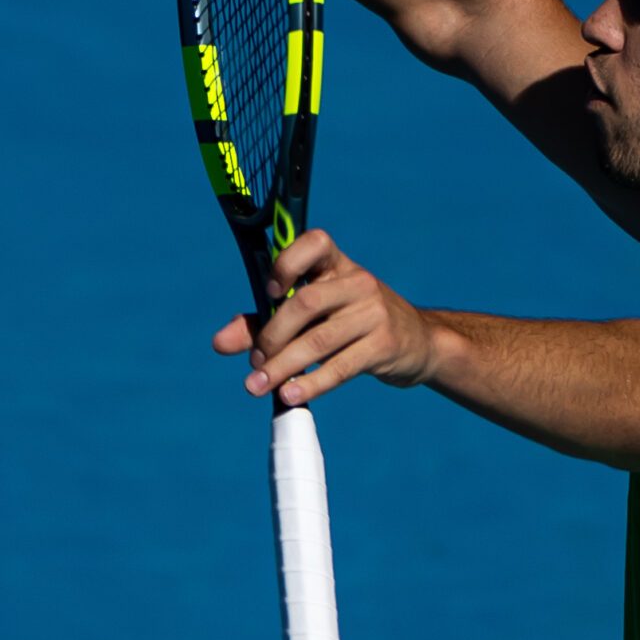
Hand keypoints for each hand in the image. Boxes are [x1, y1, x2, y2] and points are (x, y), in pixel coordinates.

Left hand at [211, 230, 438, 405]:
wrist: (420, 342)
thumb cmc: (352, 323)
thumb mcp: (315, 315)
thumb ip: (265, 323)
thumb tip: (219, 343)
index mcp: (337, 264)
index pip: (314, 242)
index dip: (286, 262)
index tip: (268, 292)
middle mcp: (357, 282)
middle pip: (305, 302)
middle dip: (271, 336)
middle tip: (254, 363)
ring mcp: (374, 313)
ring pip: (318, 339)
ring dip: (282, 367)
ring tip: (257, 387)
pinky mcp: (384, 345)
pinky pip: (340, 367)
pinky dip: (311, 383)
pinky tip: (289, 396)